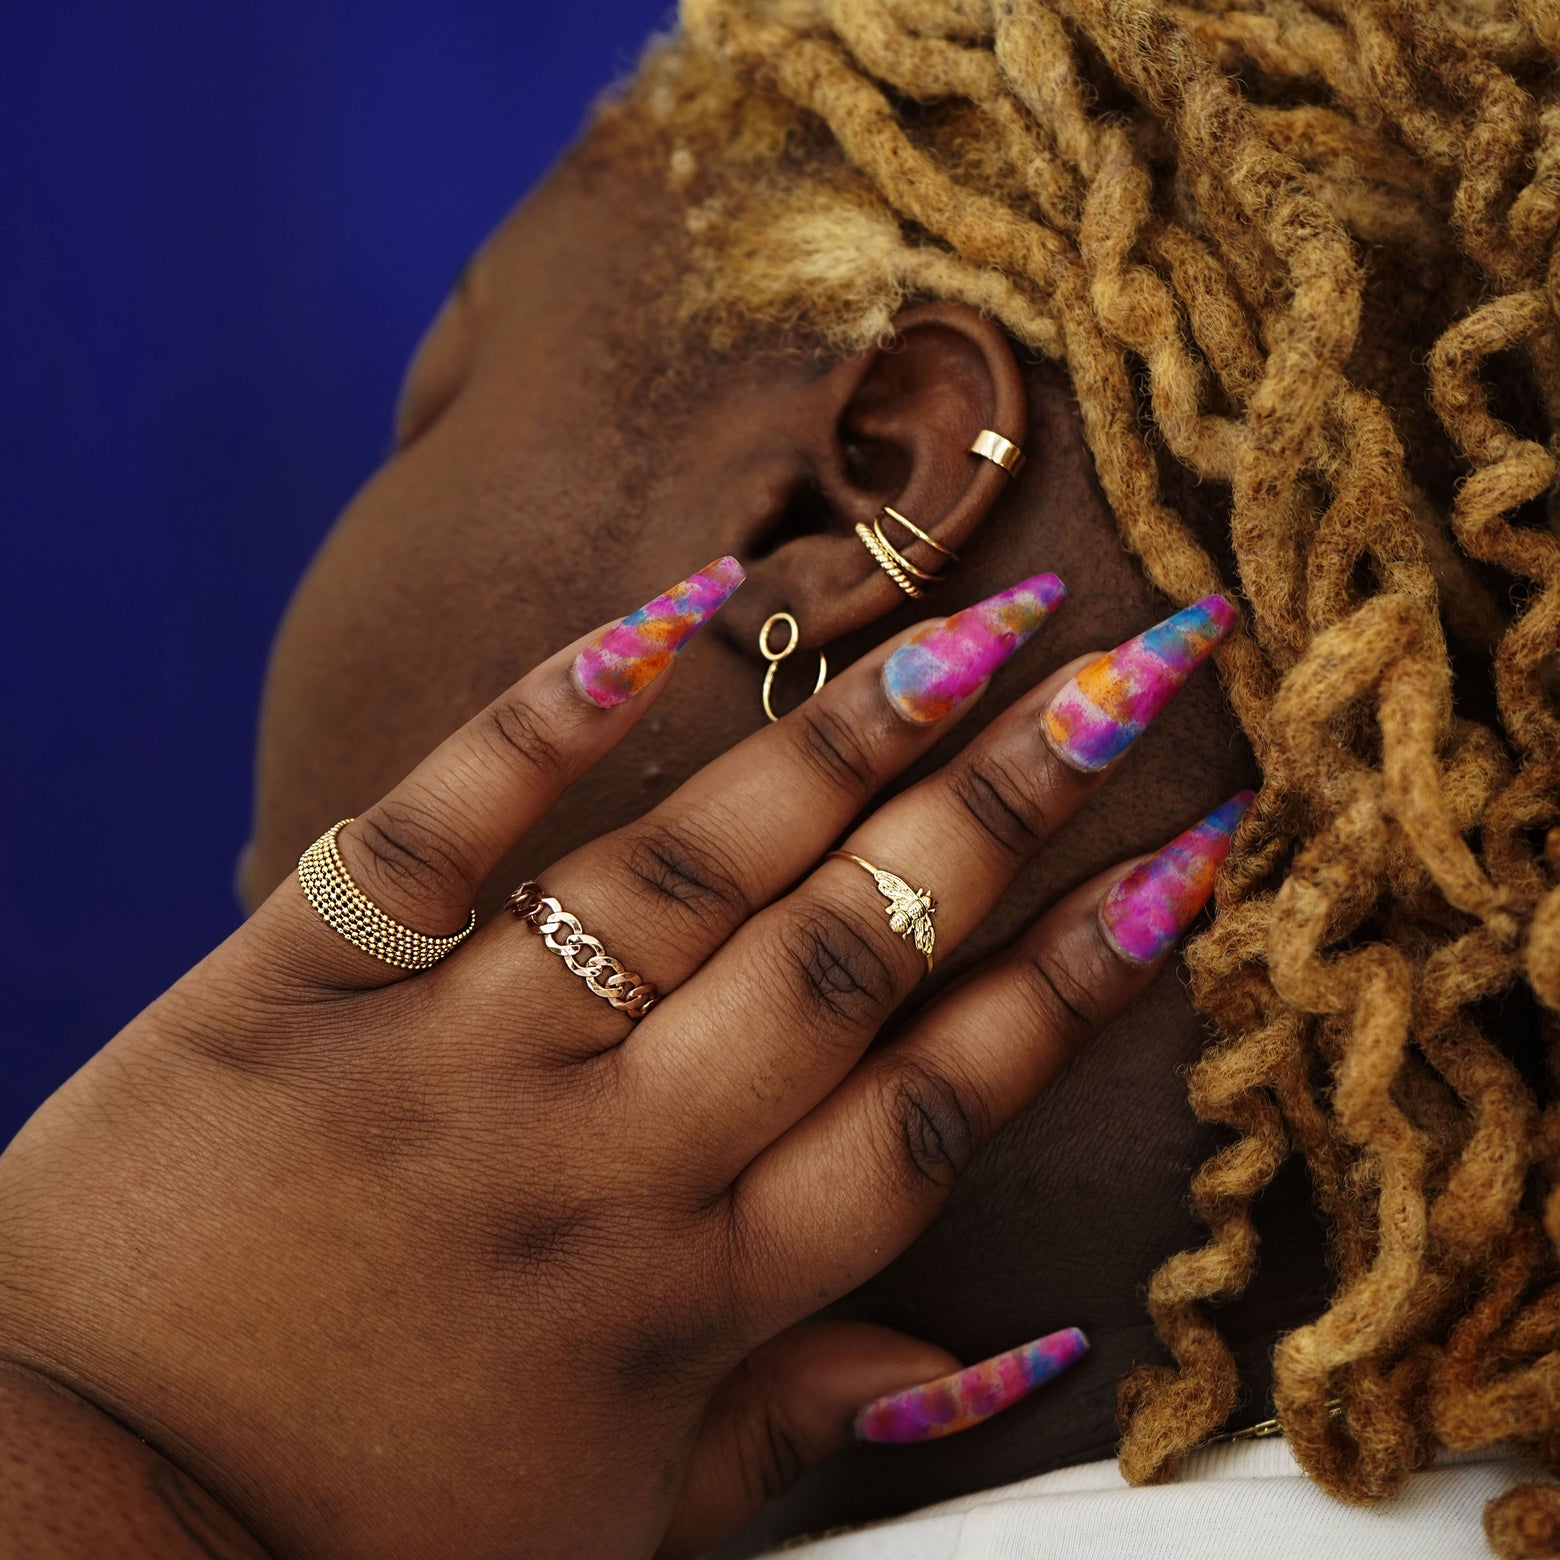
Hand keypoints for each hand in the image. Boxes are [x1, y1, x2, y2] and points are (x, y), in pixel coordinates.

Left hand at [0, 559, 1240, 1558]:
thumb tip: (1010, 1357)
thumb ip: (803, 1419)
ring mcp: (451, 1062)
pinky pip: (440, 828)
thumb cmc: (365, 1527)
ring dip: (847, 739)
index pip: (931, 1104)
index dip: (1074, 982)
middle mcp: (603, 1162)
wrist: (68, 1521)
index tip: (1182, 864)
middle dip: (1009, 805)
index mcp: (688, 1293)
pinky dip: (551, 717)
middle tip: (1130, 670)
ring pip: (689, 875)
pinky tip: (670, 616)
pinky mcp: (294, 989)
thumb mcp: (620, 1516)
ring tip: (973, 622)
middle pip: (850, 956)